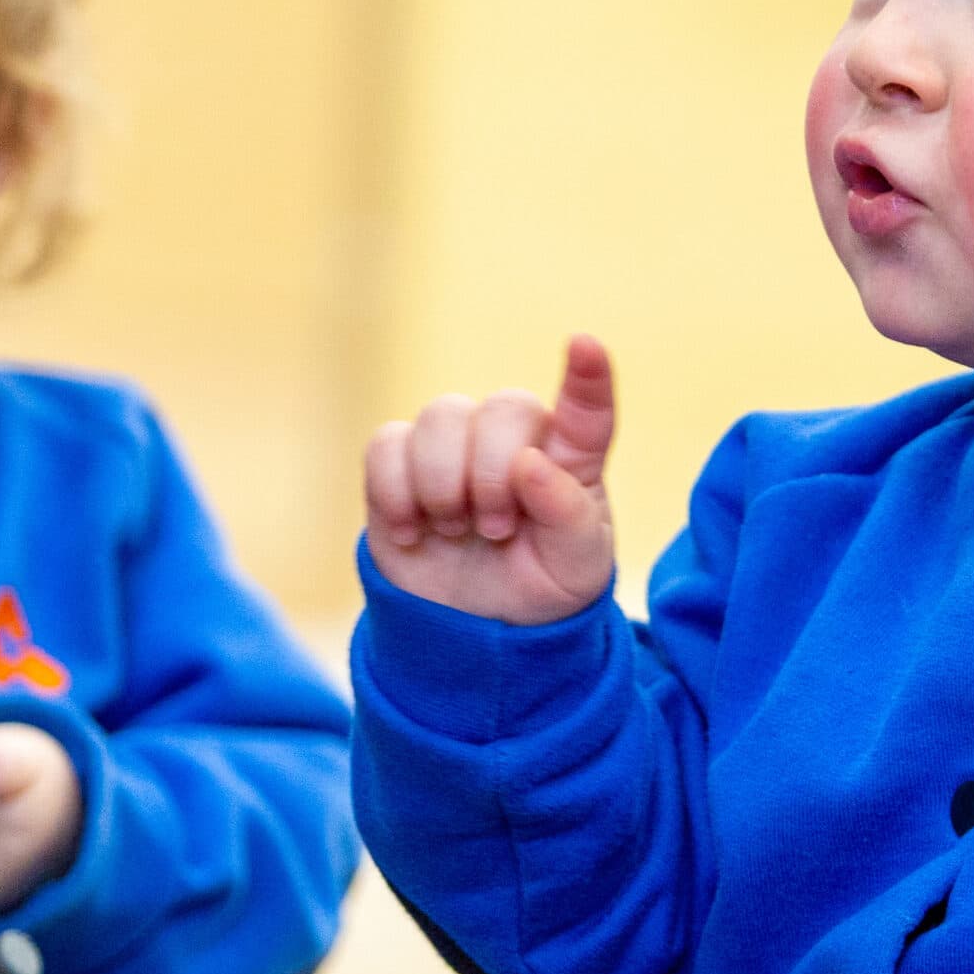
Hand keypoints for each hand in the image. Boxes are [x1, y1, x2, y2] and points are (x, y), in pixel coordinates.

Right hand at [364, 336, 619, 625]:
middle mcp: (515, 438)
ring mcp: (456, 445)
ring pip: (442, 416)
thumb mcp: (578, 568)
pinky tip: (413, 533)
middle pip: (506, 407)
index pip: (587, 408)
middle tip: (497, 530)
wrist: (475, 627)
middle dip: (495, 473)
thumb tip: (531, 465)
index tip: (585, 346)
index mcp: (572, 459)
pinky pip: (386, 444)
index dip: (588, 376)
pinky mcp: (400, 462)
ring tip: (458, 531)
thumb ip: (568, 517)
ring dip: (445, 483)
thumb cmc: (541, 585)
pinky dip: (395, 492)